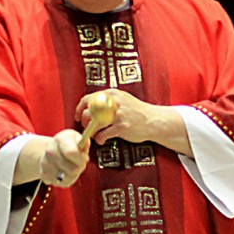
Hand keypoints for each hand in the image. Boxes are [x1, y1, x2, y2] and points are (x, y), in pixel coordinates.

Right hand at [19, 130, 88, 187]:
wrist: (52, 151)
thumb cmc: (70, 145)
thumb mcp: (78, 139)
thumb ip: (84, 143)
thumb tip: (85, 145)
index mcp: (60, 139)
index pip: (71, 152)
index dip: (81, 158)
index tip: (84, 158)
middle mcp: (50, 150)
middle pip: (72, 169)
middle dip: (79, 168)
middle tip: (78, 163)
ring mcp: (45, 163)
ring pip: (67, 179)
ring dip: (73, 175)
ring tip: (70, 167)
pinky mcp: (43, 174)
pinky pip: (61, 183)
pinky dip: (65, 180)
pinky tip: (63, 172)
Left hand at [75, 89, 191, 155]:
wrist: (154, 120)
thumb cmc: (136, 112)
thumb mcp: (122, 100)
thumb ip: (108, 101)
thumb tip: (90, 107)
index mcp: (112, 94)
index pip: (88, 99)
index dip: (80, 109)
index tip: (79, 117)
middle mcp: (114, 102)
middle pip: (88, 112)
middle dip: (85, 122)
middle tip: (88, 128)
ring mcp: (118, 114)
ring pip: (93, 124)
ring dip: (91, 132)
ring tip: (95, 135)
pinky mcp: (121, 127)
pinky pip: (102, 135)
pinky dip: (99, 139)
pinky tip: (103, 140)